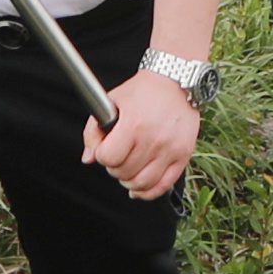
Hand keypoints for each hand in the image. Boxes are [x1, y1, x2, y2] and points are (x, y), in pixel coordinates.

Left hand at [80, 68, 200, 201]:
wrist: (177, 81)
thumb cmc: (143, 91)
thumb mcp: (112, 101)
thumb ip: (94, 130)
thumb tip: (88, 158)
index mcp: (134, 124)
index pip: (108, 158)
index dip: (102, 155)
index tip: (105, 149)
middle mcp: (153, 139)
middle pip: (123, 172)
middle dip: (114, 168)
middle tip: (117, 157)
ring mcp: (170, 149)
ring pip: (141, 184)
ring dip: (129, 181)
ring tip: (128, 169)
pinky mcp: (183, 156)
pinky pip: (162, 186)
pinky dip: (147, 192)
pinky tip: (139, 187)